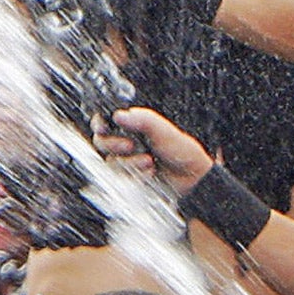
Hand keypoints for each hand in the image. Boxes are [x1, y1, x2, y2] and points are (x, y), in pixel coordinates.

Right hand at [98, 108, 214, 192]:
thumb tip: (119, 116)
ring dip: (130, 162)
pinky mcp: (130, 178)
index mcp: (132, 126)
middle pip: (102, 143)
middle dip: (114, 144)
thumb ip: (143, 120)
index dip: (100, 124)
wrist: (193, 177)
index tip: (104, 126)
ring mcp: (127, 162)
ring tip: (149, 161)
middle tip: (130, 145)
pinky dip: (136, 174)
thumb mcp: (163, 130)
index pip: (105, 122)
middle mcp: (126, 143)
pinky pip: (121, 178)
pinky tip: (150, 172)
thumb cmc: (182, 151)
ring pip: (111, 162)